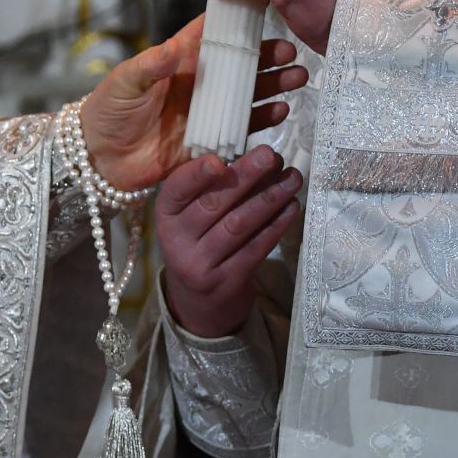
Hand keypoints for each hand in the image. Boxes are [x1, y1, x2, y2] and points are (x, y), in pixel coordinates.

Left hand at [80, 16, 305, 190]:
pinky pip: (244, 127)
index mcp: (179, 61)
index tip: (264, 10)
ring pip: (249, 93)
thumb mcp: (124, 82)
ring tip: (296, 77)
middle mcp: (200, 82)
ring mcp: (208, 110)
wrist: (101, 158)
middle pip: (240, 64)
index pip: (212, 34)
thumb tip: (172, 48)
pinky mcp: (212, 139)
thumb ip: (149, 66)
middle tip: (290, 52)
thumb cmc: (108, 111)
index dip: (236, 22)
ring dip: (274, 85)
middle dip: (267, 56)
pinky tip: (281, 109)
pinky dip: (264, 118)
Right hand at [156, 144, 301, 337]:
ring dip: (269, 198)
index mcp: (164, 215)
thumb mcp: (189, 217)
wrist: (200, 302)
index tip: (220, 159)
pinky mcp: (227, 281)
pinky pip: (255, 248)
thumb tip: (254, 156)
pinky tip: (292, 207)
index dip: (196, 175)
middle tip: (271, 155)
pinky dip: (276, 225)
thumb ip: (209, 187)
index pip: (176, 190)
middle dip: (245, 177)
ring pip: (238, 225)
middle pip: (212, 204)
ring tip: (292, 178)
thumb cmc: (199, 243)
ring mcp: (200, 263)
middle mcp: (176, 239)